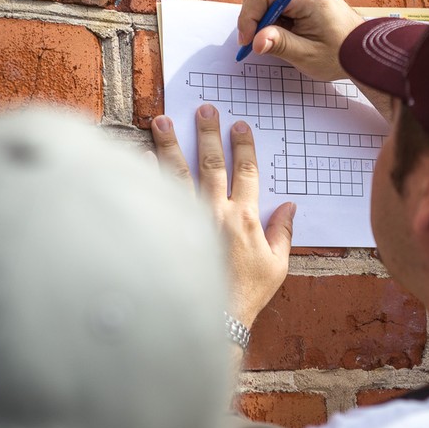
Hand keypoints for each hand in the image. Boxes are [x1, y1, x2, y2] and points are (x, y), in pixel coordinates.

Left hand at [151, 105, 294, 328]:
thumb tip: (289, 205)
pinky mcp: (169, 232)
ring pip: (178, 172)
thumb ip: (283, 232)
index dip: (243, 146)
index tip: (239, 125)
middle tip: (204, 109)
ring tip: (161, 119)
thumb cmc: (247, 295)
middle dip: (207, 133)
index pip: (245, 172)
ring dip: (170, 143)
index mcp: (245, 218)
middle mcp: (216, 212)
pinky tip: (140, 154)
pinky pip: (156, 196)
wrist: (214, 318)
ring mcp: (189, 220)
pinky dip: (147, 174)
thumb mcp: (277, 265)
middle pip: (211, 163)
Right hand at [237, 0, 363, 82]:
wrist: (362, 51)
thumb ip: (280, 45)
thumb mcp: (307, 54)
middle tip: (254, 44)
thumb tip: (256, 41)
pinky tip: (279, 36)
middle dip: (253, 19)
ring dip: (262, 20)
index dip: (249, 18)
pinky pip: (277, 3)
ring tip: (270, 42)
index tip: (247, 41)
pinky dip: (272, 19)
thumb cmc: (340, 53)